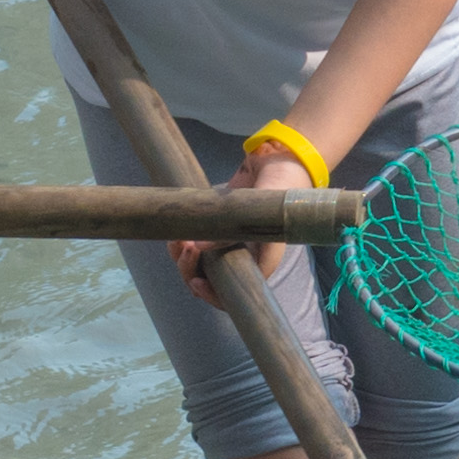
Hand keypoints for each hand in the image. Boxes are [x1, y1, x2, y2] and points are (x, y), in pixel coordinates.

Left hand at [171, 137, 307, 287]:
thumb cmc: (281, 191)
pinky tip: (177, 233)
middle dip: (190, 269)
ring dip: (181, 257)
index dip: (211, 295)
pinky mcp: (216, 230)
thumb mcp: (258, 212)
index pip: (232, 295)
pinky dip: (181, 244)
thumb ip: (228, 232)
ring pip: (197, 265)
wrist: (280, 164)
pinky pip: (192, 247)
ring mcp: (227, 246)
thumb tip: (197, 246)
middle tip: (185, 247)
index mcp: (259, 265)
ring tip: (178, 239)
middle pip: (208, 280)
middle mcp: (242, 260)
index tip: (196, 282)